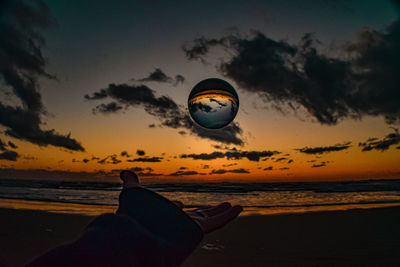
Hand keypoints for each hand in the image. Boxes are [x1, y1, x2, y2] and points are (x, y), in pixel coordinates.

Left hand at [120, 170, 241, 233]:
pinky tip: (238, 208)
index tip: (180, 203)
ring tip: (234, 206)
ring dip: (223, 212)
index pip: (175, 212)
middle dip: (209, 211)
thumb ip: (131, 183)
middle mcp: (178, 224)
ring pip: (211, 219)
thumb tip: (125, 172)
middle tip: (221, 205)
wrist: (137, 233)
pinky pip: (217, 222)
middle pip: (198, 216)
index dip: (177, 207)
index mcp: (165, 217)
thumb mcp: (133, 194)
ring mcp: (189, 227)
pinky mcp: (198, 230)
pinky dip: (229, 215)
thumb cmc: (133, 215)